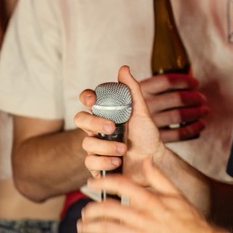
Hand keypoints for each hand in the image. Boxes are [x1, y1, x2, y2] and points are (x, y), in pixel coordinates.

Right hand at [76, 65, 166, 183]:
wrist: (152, 160)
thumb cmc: (145, 135)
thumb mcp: (141, 111)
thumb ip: (132, 90)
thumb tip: (123, 68)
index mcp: (104, 113)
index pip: (87, 101)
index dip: (86, 97)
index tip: (92, 100)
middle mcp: (96, 129)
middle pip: (79, 120)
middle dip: (94, 123)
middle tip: (111, 127)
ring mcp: (95, 147)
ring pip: (86, 144)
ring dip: (106, 146)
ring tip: (124, 149)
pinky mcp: (97, 165)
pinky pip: (90, 163)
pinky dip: (103, 162)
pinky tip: (117, 162)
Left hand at [77, 158, 216, 232]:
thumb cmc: (190, 223)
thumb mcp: (176, 195)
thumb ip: (159, 177)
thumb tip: (147, 160)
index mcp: (150, 200)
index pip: (121, 185)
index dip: (102, 183)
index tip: (92, 183)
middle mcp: (141, 217)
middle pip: (107, 208)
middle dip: (91, 208)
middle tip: (85, 209)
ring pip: (106, 228)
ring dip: (89, 227)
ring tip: (82, 226)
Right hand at [139, 72, 208, 141]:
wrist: (127, 129)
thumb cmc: (141, 105)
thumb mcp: (142, 90)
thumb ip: (160, 83)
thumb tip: (190, 73)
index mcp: (142, 89)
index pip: (168, 81)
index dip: (185, 81)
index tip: (195, 83)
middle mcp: (144, 105)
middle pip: (177, 98)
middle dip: (195, 97)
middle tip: (202, 98)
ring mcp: (150, 122)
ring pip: (179, 115)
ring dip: (197, 112)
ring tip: (204, 110)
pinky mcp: (157, 138)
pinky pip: (179, 134)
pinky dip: (193, 128)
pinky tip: (201, 124)